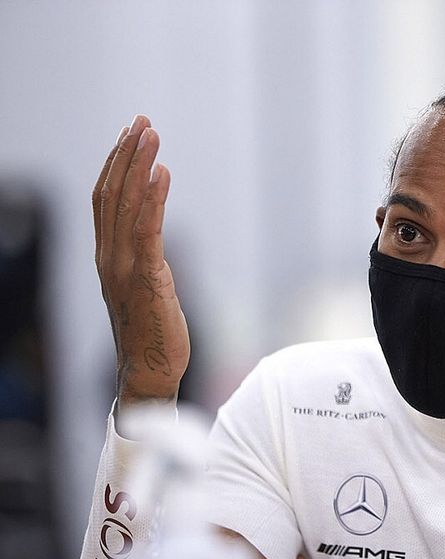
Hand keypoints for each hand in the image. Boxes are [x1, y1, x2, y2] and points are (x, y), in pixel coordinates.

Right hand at [93, 116, 189, 410]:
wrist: (148, 373)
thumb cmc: (151, 333)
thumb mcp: (145, 287)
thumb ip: (143, 259)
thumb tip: (152, 237)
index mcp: (108, 257)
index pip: (105, 200)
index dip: (115, 164)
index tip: (129, 135)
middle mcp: (110, 258)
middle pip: (111, 193)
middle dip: (125, 153)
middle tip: (141, 121)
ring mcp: (124, 268)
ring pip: (125, 205)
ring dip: (137, 165)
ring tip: (150, 134)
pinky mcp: (147, 280)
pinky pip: (147, 232)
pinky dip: (152, 199)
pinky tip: (161, 173)